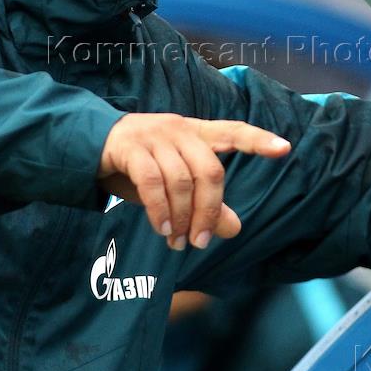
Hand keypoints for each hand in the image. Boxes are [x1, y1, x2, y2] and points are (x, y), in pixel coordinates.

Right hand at [98, 113, 290, 249]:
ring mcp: (153, 136)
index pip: (234, 131)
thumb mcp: (173, 185)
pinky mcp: (129, 147)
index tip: (285, 149)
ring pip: (181, 180)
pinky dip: (160, 210)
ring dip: (182, 217)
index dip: (258, 140)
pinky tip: (162, 229)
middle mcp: (178, 129)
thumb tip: (235, 229)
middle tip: (201, 241)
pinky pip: (152, 182)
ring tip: (177, 241)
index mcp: (195, 132)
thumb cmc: (137, 165)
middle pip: (210, 170)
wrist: (85, 145)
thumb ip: (205, 204)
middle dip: (210, 210)